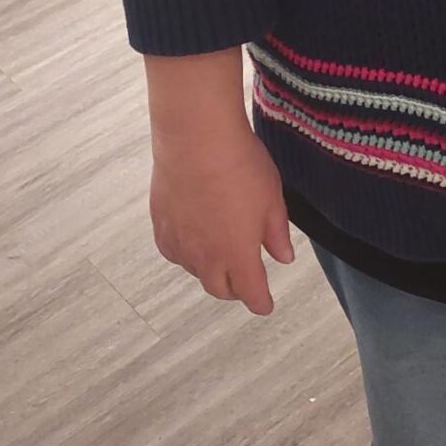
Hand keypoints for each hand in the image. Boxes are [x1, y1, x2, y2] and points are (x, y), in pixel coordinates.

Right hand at [149, 119, 294, 313]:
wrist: (196, 140)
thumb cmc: (239, 166)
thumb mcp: (272, 199)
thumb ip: (277, 233)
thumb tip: (284, 257)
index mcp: (238, 255)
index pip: (251, 293)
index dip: (261, 302)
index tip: (265, 304)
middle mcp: (206, 257)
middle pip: (220, 289)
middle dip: (234, 289)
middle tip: (243, 281)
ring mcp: (181, 243)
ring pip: (196, 271)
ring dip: (210, 269)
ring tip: (219, 254)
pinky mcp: (161, 226)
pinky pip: (174, 252)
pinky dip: (186, 253)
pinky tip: (192, 239)